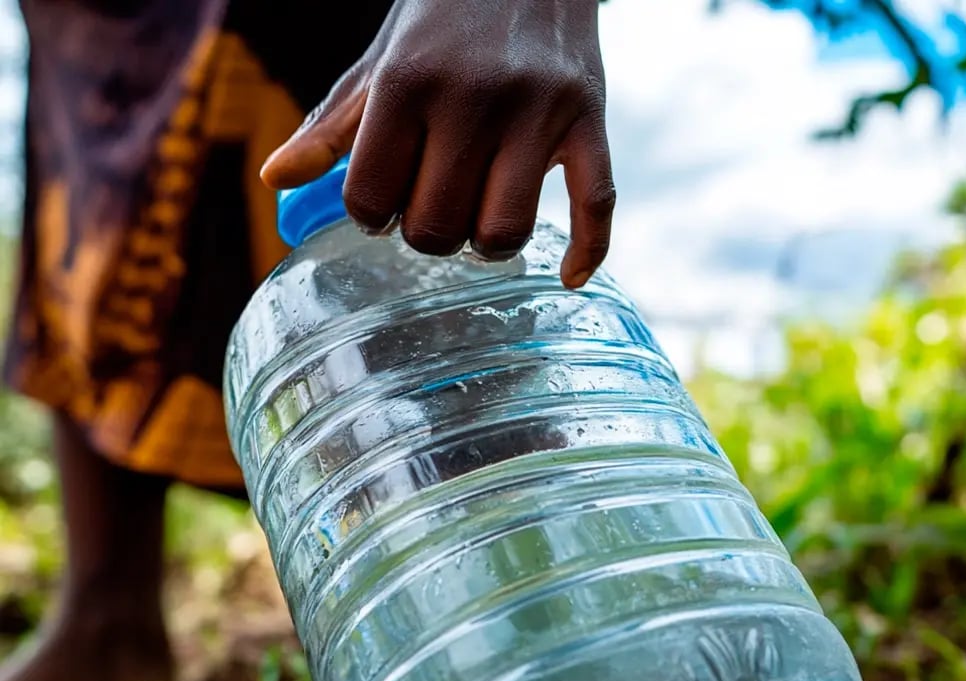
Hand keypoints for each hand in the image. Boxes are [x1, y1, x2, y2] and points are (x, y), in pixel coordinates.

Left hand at [261, 0, 614, 288]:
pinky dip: (585, 251)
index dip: (371, 215)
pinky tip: (568, 275)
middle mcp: (472, 98)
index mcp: (408, 82)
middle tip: (433, 208)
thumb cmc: (445, 18)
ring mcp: (537, 111)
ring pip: (502, 230)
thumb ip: (333, 124)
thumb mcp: (381, 62)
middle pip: (435, 225)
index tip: (385, 203)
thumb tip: (275, 180)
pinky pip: (595, 205)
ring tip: (481, 221)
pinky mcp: (589, 118)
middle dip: (427, 233)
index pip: (370, 196)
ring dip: (486, 244)